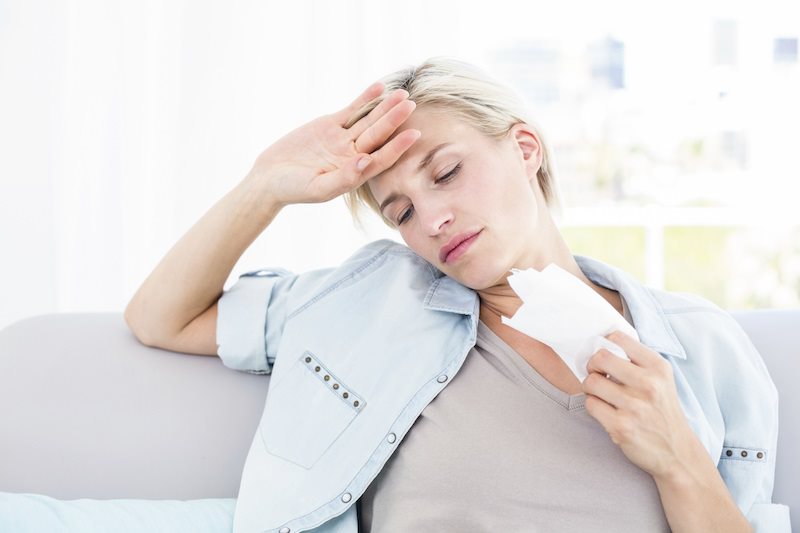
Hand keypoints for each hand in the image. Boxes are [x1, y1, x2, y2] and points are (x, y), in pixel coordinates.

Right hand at [246, 81, 420, 206]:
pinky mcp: (331, 126)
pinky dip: (365, 99)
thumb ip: (344, 178)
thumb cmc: (293, 189)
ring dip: (384, 107)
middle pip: (378, 135)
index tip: (415, 134)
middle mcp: (353, 155)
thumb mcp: (318, 188)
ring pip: (368, 120)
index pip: (382, 158)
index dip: (398, 146)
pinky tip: (379, 87)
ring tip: (402, 93)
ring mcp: (343, 139)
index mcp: (355, 173)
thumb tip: (366, 161)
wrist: (269, 178)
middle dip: (394, 120)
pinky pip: (352, 110)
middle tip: (411, 105)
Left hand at [581, 330, 698, 479]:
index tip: (605, 357)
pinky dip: (593, 406)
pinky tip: (605, 410)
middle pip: (600, 358)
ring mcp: (635, 406)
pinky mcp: (621, 426)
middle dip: (592, 366)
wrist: (677, 453)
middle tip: (597, 375)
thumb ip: (637, 361)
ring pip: (591, 382)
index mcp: (658, 367)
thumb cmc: (662, 412)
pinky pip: (591, 405)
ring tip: (601, 394)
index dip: (604, 345)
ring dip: (590, 388)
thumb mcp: (661, 380)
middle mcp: (649, 384)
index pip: (618, 338)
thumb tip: (601, 344)